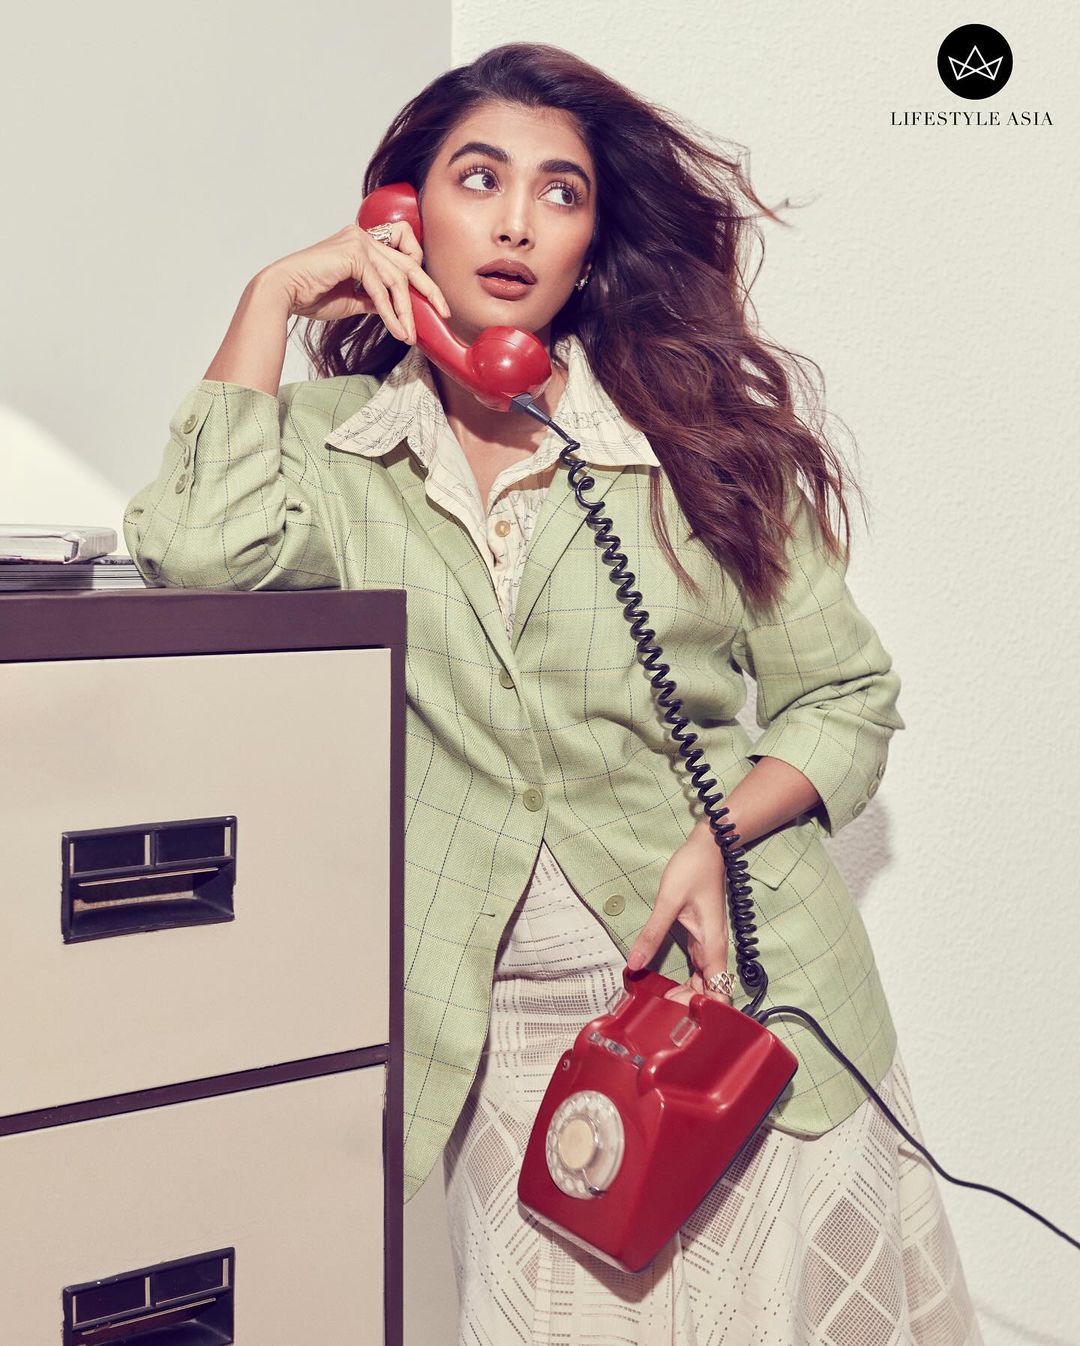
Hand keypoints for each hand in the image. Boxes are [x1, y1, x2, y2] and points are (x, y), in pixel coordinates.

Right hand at [255, 219, 450, 339]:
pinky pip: (380, 287)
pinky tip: (397, 330)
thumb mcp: (353, 299)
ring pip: (396, 278)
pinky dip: (390, 311)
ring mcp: (358, 241)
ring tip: (409, 334)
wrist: (284, 293)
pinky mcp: (353, 253)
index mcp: (363, 242)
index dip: (420, 278)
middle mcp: (363, 236)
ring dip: (405, 310)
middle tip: (445, 311)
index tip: (434, 302)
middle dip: (429, 289)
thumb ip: (375, 298)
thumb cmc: (312, 295)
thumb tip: (395, 309)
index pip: (403, 255)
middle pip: (407, 263)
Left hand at [626, 827, 733, 1006]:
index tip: (680, 1020)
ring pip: (703, 982)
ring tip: (659, 1006)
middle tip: (658, 1015)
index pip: (719, 994)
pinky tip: (665, 986)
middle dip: (688, 1008)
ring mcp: (708, 945)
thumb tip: (633, 965)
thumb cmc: (693, 870)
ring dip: (686, 995)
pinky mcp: (701, 938)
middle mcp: (714, 950)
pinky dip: (685, 981)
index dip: (705, 1013)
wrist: (710, 847)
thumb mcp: (668, 901)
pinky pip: (697, 968)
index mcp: (712, 947)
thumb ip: (651, 934)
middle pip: (709, 993)